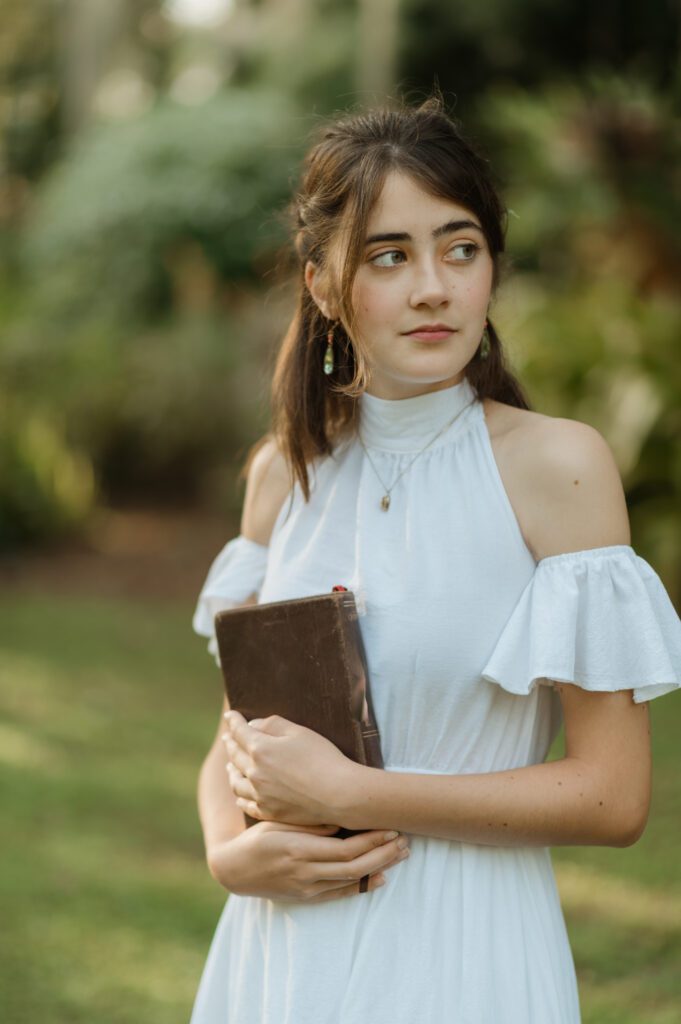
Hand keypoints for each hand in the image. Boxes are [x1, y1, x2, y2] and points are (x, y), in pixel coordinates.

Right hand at [207, 820, 410, 902]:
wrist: (235, 869)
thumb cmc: (257, 837)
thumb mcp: (279, 822)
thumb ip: (310, 823)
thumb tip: (342, 818)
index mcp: (298, 850)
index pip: (344, 849)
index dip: (371, 840)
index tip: (391, 828)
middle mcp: (304, 872)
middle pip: (353, 866)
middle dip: (383, 854)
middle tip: (404, 842)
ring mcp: (306, 888)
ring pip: (350, 881)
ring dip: (378, 868)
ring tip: (399, 855)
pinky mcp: (305, 897)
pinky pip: (338, 894)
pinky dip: (361, 887)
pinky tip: (380, 879)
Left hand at [222, 711, 356, 825]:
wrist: (338, 795)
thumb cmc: (323, 758)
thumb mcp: (300, 732)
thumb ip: (273, 725)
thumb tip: (252, 725)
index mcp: (261, 750)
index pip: (240, 732)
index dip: (234, 722)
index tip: (230, 715)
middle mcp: (255, 773)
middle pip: (235, 756)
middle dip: (231, 743)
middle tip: (228, 737)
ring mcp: (260, 795)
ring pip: (236, 782)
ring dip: (231, 771)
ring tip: (229, 765)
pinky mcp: (269, 812)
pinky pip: (246, 805)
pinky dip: (240, 797)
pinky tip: (240, 795)